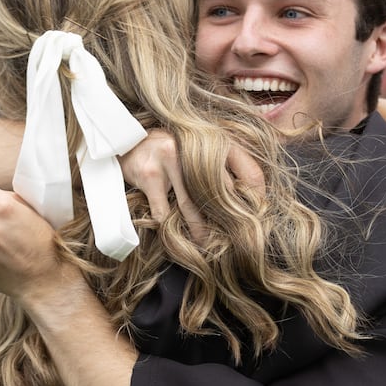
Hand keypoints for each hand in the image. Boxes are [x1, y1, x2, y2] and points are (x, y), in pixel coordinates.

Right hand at [120, 129, 264, 238]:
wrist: (127, 141)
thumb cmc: (171, 151)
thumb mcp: (200, 150)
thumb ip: (221, 168)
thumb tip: (245, 203)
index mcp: (215, 141)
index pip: (250, 171)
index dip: (257, 199)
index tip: (258, 219)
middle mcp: (195, 147)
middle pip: (221, 193)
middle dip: (226, 220)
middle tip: (232, 240)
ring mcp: (171, 159)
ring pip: (192, 206)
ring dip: (199, 230)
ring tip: (205, 244)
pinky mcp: (150, 174)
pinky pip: (163, 212)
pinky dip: (168, 228)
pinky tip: (173, 237)